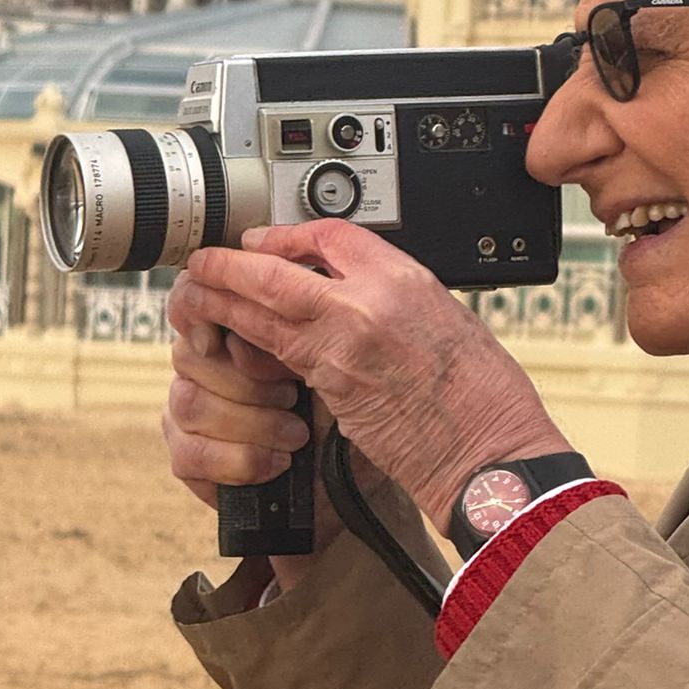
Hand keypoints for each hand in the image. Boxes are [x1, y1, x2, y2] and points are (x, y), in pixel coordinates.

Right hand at [162, 315, 355, 584]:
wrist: (353, 473)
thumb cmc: (342, 404)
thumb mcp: (325, 358)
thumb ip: (285, 332)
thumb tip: (244, 331)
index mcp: (230, 328)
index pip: (192, 304)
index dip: (201, 314)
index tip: (226, 338)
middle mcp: (201, 367)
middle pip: (188, 356)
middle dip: (247, 381)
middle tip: (294, 396)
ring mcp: (188, 413)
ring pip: (188, 403)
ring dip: (252, 422)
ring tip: (297, 434)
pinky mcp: (188, 459)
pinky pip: (190, 454)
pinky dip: (241, 459)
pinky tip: (278, 463)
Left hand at [175, 222, 571, 533]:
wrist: (491, 452)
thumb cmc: (485, 396)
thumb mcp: (449, 318)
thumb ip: (395, 299)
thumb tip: (356, 292)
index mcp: (406, 279)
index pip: (330, 236)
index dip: (286, 236)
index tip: (264, 244)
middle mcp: (369, 304)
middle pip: (278, 270)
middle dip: (232, 265)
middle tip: (205, 262)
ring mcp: (344, 348)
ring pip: (265, 313)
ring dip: (224, 303)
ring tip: (197, 296)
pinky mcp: (332, 391)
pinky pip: (280, 358)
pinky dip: (252, 345)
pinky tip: (233, 343)